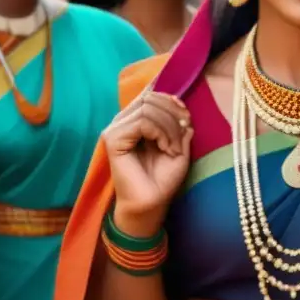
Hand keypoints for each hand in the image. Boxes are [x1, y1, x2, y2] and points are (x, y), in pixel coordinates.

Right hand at [103, 90, 192, 235]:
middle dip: (173, 114)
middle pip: (150, 99)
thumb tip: (180, 103)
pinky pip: (142, 122)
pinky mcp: (113, 139)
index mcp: (135, 121)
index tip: (186, 116)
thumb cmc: (163, 179)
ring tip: (173, 147)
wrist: (151, 203)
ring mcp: (116, 129)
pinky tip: (165, 148)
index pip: (150, 96)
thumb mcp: (178, 146)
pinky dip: (160, 132)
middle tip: (183, 134)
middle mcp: (123, 122)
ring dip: (169, 126)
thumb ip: (178, 125)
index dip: (170, 100)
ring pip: (148, 109)